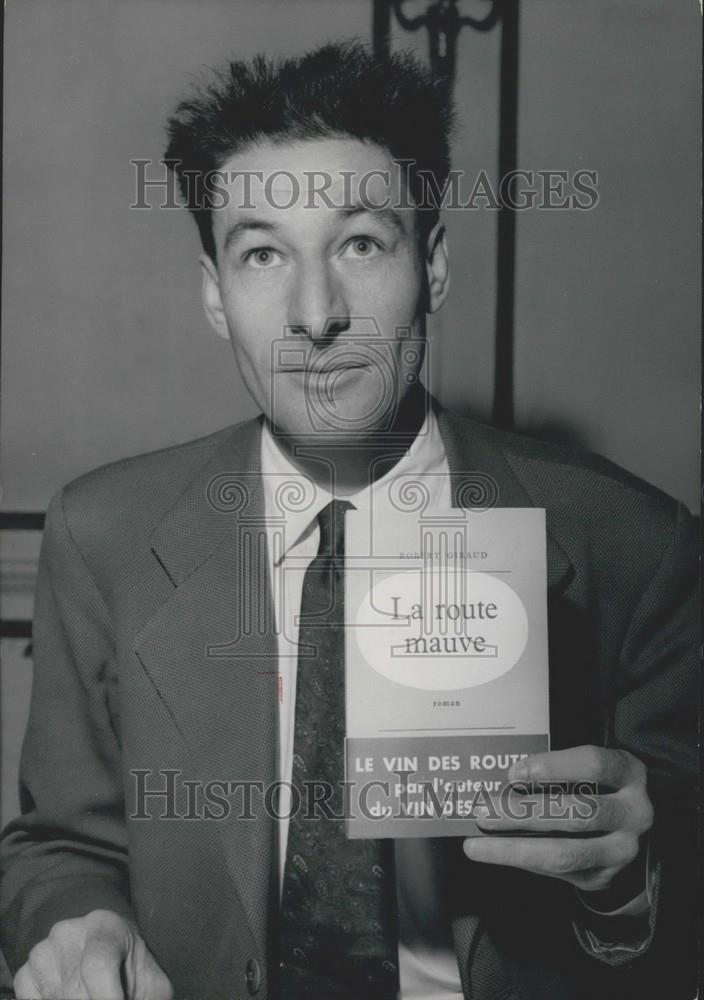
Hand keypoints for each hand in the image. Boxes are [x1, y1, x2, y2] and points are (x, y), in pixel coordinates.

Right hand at [13, 909, 172, 999]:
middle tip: (110, 997)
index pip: (98, 964)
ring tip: (93, 995)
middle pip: (75, 990)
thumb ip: (150, 998)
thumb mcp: (151, 980)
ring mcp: (43, 951)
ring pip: (54, 998)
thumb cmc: (131, 969)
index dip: (106, 997)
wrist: (107, 953)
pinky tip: (69, 997)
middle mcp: (69, 932)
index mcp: (105, 926)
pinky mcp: (25, 973)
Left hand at [463, 745, 653, 893]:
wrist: (633, 832)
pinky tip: (496, 854)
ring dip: (515, 847)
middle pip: (576, 812)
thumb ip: (560, 773)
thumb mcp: (594, 770)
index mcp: (629, 773)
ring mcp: (623, 850)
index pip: (594, 765)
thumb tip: (506, 781)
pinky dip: (524, 861)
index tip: (514, 774)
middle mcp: (634, 813)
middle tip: (484, 812)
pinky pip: (560, 871)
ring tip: (478, 843)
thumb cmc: (600, 787)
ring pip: (565, 852)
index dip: (552, 767)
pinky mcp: (605, 876)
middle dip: (523, 813)